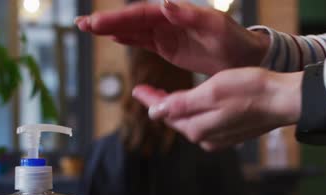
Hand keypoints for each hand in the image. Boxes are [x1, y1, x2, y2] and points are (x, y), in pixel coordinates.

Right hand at [75, 1, 269, 75]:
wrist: (244, 58)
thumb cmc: (234, 41)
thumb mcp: (216, 28)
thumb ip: (191, 16)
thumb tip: (165, 3)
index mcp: (177, 13)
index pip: (141, 14)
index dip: (118, 18)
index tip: (96, 23)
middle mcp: (169, 20)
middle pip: (132, 19)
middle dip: (107, 22)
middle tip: (81, 25)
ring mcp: (168, 34)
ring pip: (134, 30)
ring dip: (112, 29)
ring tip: (88, 29)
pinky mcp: (169, 47)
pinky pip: (144, 42)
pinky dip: (128, 39)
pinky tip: (113, 38)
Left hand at [132, 68, 302, 150]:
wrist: (283, 100)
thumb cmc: (251, 91)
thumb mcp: (212, 91)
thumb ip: (181, 104)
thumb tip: (154, 114)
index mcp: (197, 127)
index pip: (165, 113)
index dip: (149, 100)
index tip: (136, 90)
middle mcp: (205, 138)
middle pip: (176, 120)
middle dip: (161, 106)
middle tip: (148, 91)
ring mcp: (218, 138)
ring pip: (190, 122)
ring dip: (178, 110)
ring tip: (166, 96)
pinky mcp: (230, 134)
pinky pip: (204, 124)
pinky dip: (195, 114)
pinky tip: (194, 105)